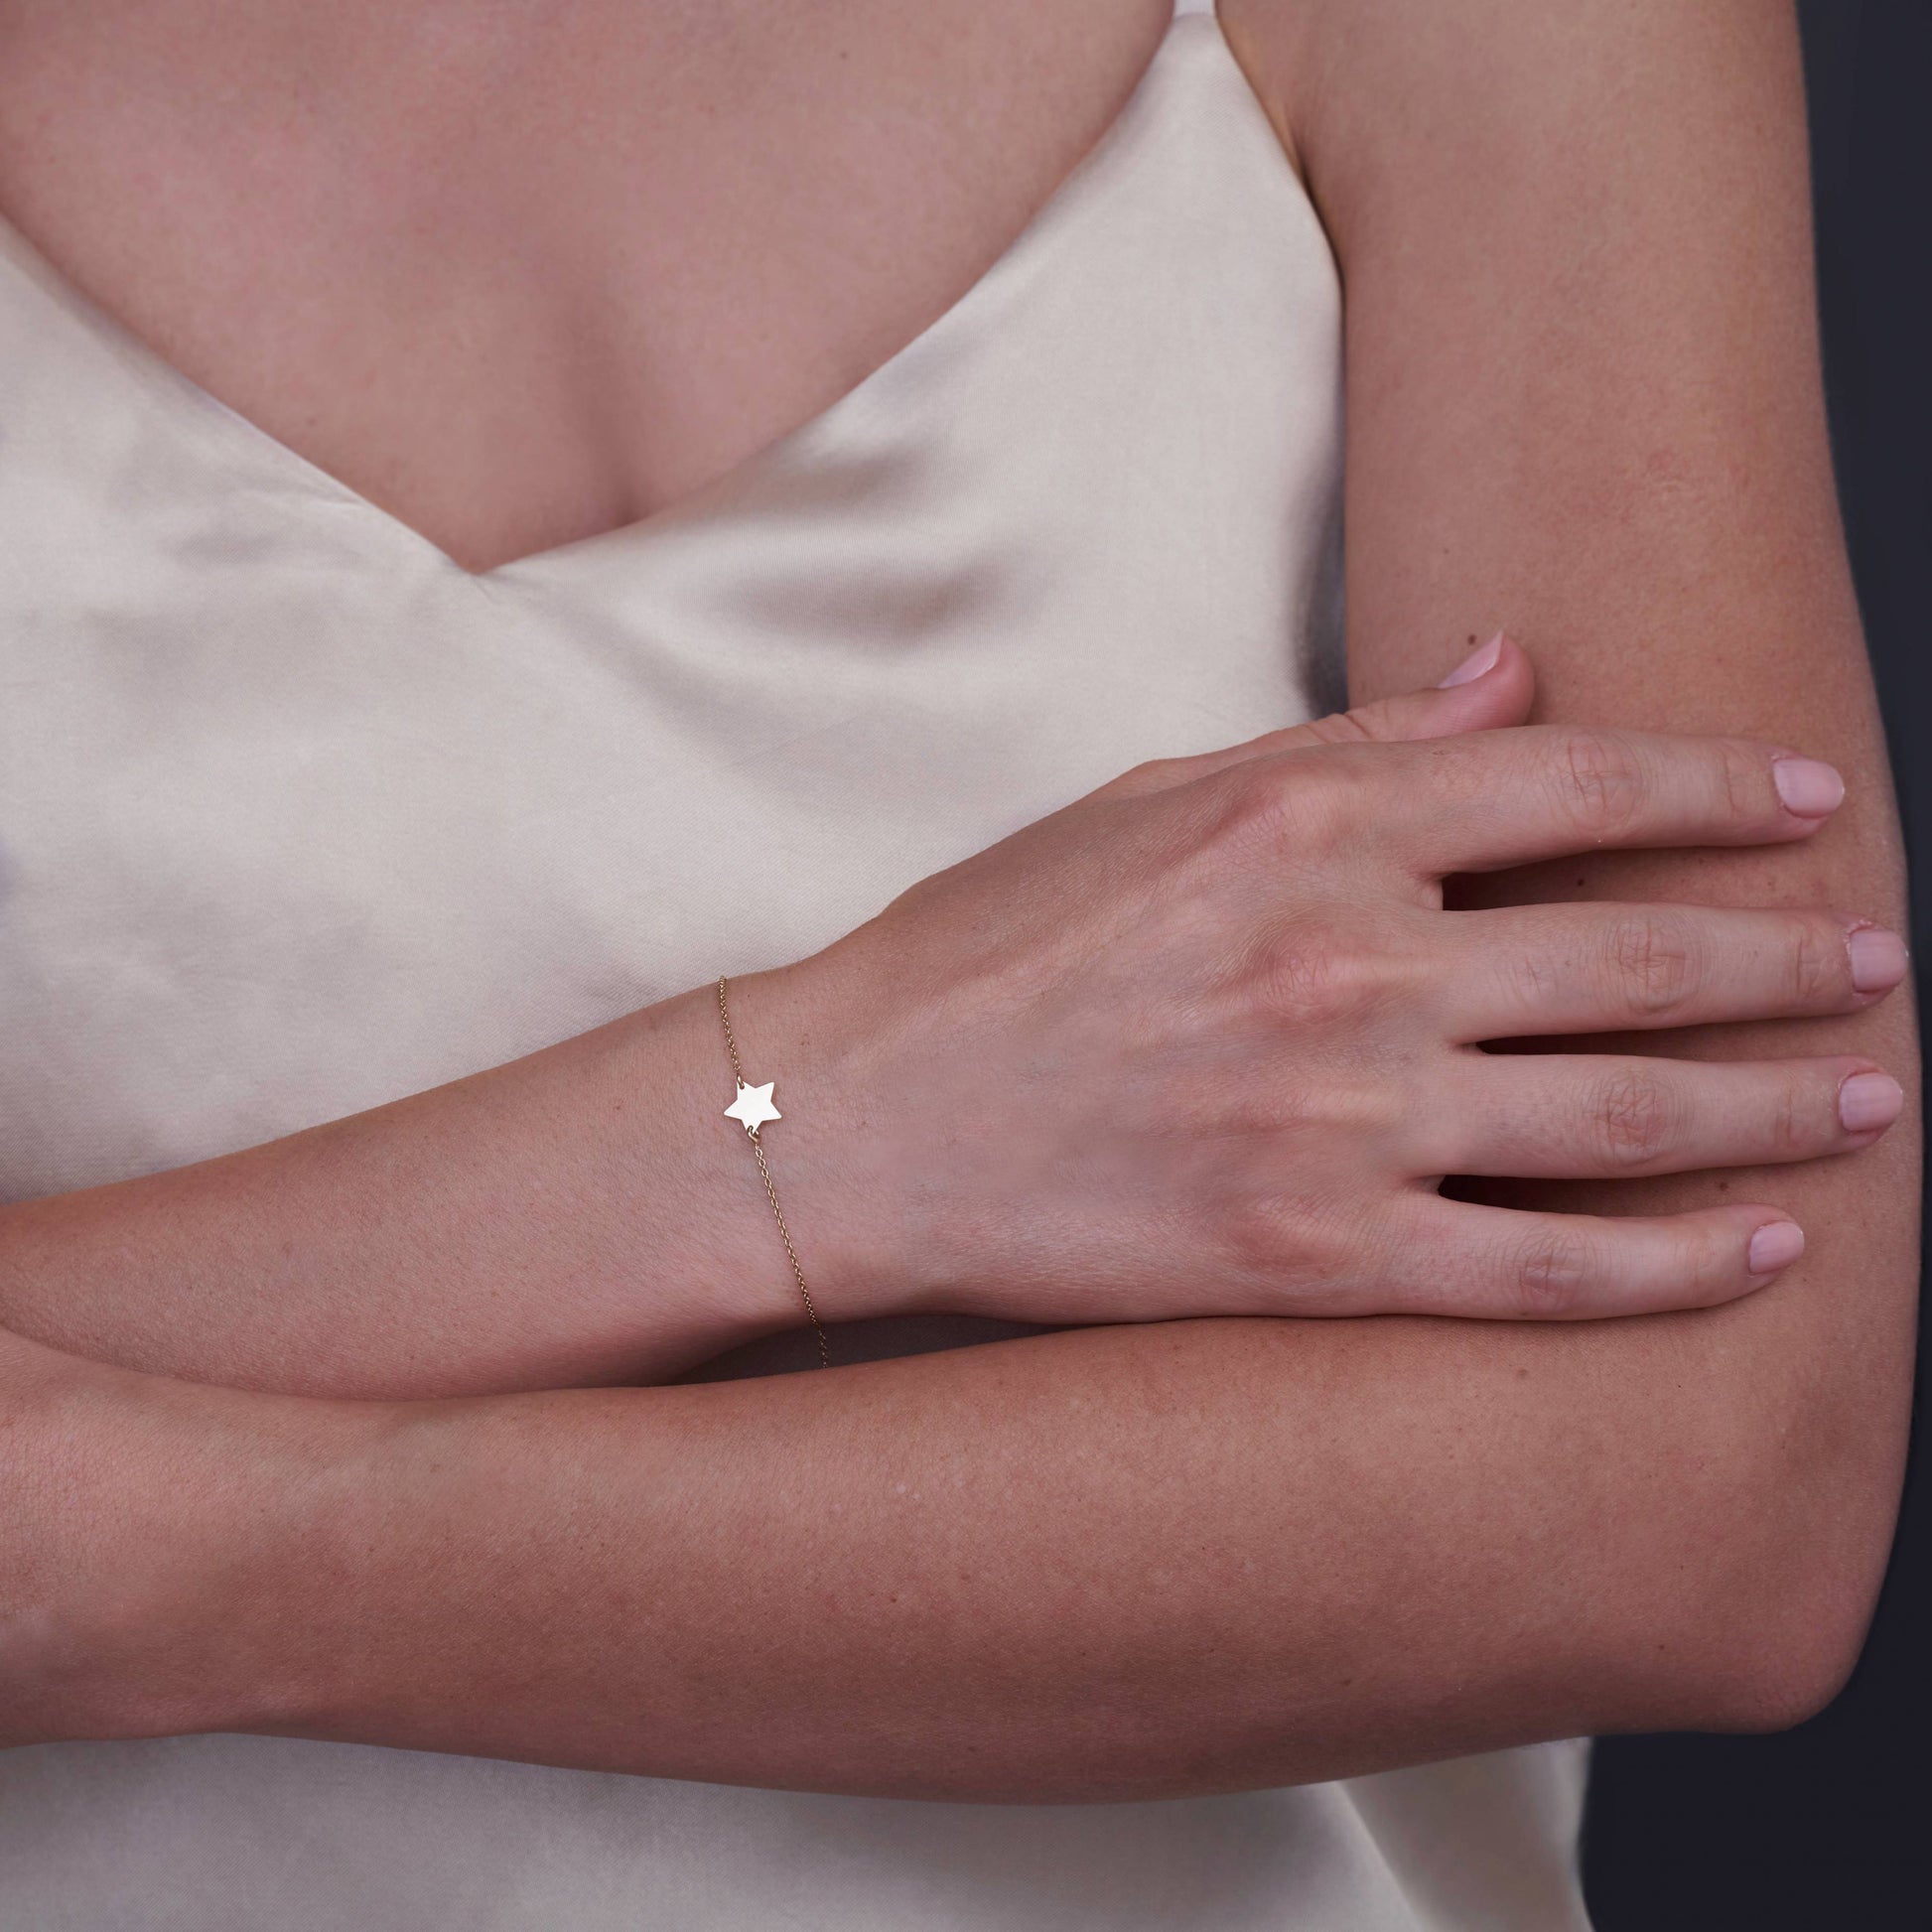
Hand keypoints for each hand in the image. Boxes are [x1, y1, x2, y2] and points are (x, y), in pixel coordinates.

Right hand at [761, 637, 1908, 1326]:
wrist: (859, 1121)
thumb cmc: (988, 945)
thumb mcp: (1148, 797)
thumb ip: (1344, 742)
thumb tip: (1510, 672)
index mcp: (1305, 830)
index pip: (1572, 783)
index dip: (1714, 785)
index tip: (1805, 800)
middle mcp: (1348, 966)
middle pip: (1636, 954)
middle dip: (1783, 954)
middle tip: (1874, 960)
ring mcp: (1340, 1123)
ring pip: (1625, 1115)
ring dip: (1774, 1104)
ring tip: (1866, 1098)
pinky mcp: (1316, 1262)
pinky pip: (1542, 1273)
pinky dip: (1674, 1266)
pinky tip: (1764, 1251)